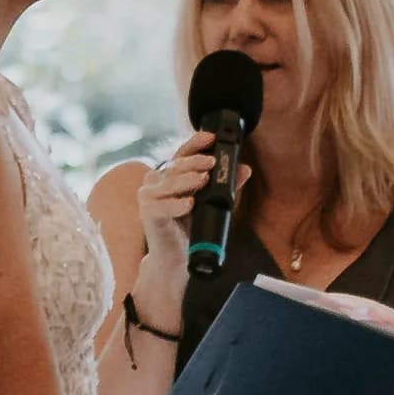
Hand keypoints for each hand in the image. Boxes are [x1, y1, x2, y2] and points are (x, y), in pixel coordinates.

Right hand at [132, 138, 213, 337]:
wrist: (175, 257)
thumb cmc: (190, 227)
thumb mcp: (210, 202)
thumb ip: (226, 185)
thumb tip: (245, 169)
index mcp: (170, 174)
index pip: (182, 152)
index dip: (195, 142)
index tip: (211, 137)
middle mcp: (156, 181)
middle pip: (176, 165)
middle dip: (195, 162)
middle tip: (211, 162)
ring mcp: (149, 196)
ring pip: (169, 182)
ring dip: (187, 179)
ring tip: (203, 179)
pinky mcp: (148, 214)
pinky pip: (162, 206)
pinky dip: (176, 204)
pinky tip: (188, 204)